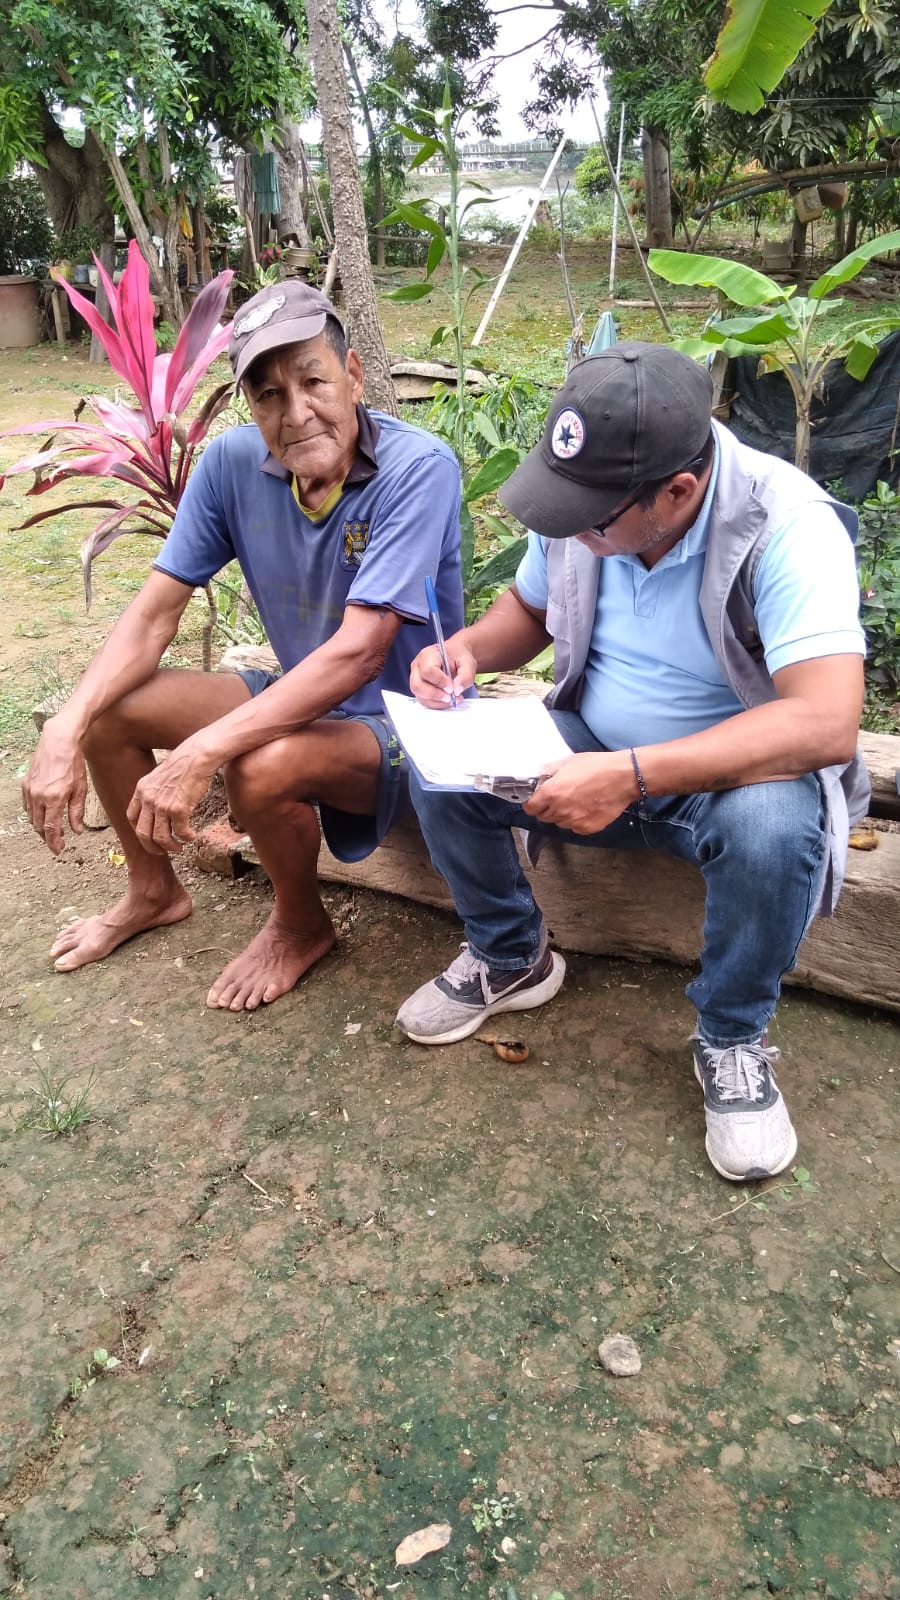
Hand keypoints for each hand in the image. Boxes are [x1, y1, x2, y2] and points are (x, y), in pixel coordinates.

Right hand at [22, 719, 87, 855]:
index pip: (51, 829)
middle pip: (39, 826)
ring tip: (52, 828)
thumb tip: (77, 831)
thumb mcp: (80, 789)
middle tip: (57, 841)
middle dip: (47, 837)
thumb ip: (77, 812)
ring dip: (40, 826)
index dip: (54, 842)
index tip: (58, 850)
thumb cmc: (73, 763)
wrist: (58, 742)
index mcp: (54, 799)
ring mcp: (30, 790)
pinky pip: (27, 806)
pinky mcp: (25, 784)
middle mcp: (39, 796)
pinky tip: (44, 813)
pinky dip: (35, 813)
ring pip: (32, 817)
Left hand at [126, 739, 214, 854]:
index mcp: (141, 789)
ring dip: (170, 846)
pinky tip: (193, 836)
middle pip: (142, 833)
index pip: (131, 818)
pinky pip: (180, 832)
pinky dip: (187, 838)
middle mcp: (148, 798)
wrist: (198, 755)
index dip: (140, 831)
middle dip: (152, 847)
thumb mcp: (160, 775)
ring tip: (180, 846)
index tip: (150, 836)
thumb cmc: (185, 763)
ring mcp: (162, 805)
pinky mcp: (178, 809)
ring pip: (160, 838)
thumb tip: (159, 806)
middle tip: (162, 851)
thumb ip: (155, 790)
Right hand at [409, 641, 476, 708]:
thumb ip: (465, 676)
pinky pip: (424, 700)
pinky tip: (447, 701)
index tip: (451, 687)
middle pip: (418, 685)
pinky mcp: (420, 689)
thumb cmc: (458, 656)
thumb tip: (457, 690)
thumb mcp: (468, 662)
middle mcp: (418, 667)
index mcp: (428, 655)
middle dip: (435, 695)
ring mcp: (416, 679)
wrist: (455, 657)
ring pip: (420, 696)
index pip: (427, 670)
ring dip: (437, 702)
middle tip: (450, 697)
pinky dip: (436, 704)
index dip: (439, 681)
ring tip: (452, 700)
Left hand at [523, 751, 635, 833]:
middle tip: (562, 797)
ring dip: (564, 815)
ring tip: (578, 800)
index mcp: (551, 792)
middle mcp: (559, 810)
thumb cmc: (598, 767)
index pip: (530, 808)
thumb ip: (549, 771)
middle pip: (544, 817)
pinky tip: (588, 807)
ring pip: (560, 823)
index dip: (533, 803)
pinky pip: (575, 827)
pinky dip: (578, 820)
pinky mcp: (587, 828)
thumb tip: (539, 778)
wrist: (623, 777)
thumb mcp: (568, 762)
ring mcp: (573, 821)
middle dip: (549, 808)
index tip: (538, 801)